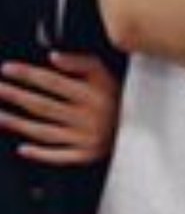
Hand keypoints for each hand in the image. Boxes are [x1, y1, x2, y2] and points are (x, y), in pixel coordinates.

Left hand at [0, 52, 120, 164]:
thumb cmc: (118, 96)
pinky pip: (58, 156)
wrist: (142, 127)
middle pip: (43, 105)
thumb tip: (53, 57)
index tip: (8, 69)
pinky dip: (39, 153)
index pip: (52, 82)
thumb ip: (81, 62)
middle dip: (16, 96)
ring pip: (44, 131)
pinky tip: (22, 148)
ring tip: (0, 115)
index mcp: (91, 93)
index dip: (28, 75)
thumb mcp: (105, 72)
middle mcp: (86, 117)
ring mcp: (84, 138)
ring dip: (18, 123)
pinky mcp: (84, 156)